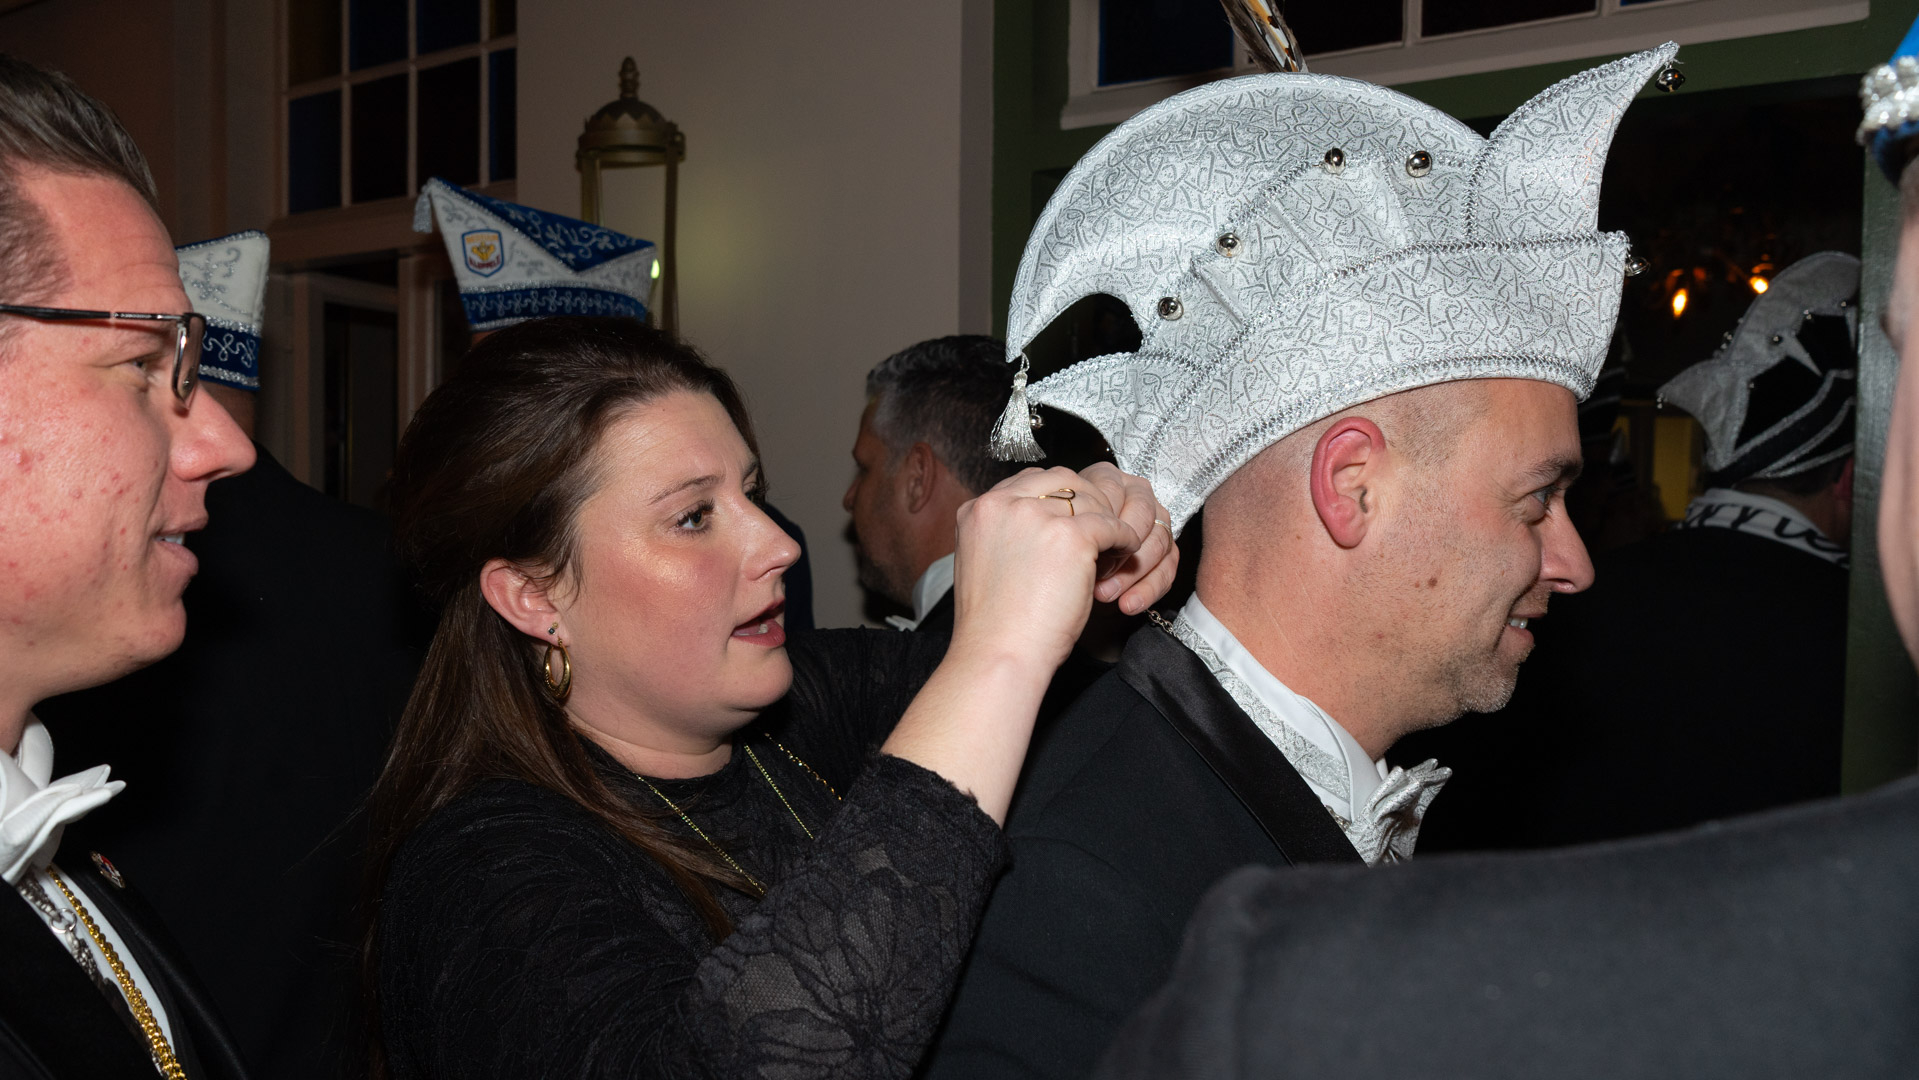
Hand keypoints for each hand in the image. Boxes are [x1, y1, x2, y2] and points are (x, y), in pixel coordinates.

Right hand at [947, 464, 1176, 675]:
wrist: (998, 651)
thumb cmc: (993, 623)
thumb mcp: (984, 562)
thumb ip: (1005, 535)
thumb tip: (1039, 528)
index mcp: (978, 510)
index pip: (1029, 480)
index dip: (1056, 497)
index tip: (1070, 516)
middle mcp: (1003, 504)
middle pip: (1061, 479)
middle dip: (1084, 499)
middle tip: (1098, 524)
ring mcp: (1037, 517)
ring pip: (1089, 500)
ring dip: (1105, 519)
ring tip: (1113, 543)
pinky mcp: (1070, 537)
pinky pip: (1112, 525)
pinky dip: (1124, 538)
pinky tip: (1126, 551)